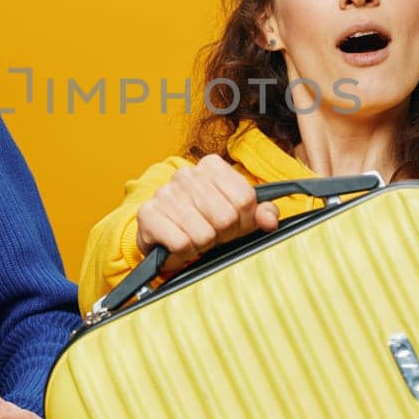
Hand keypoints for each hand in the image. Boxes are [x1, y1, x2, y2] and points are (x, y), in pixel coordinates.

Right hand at [134, 155, 279, 275]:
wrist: (163, 234)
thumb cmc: (204, 221)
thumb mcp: (238, 214)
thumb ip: (262, 213)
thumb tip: (270, 220)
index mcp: (211, 166)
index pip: (244, 198)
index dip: (244, 220)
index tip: (233, 224)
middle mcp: (186, 174)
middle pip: (226, 218)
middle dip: (223, 234)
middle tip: (212, 233)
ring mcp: (165, 193)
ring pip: (204, 234)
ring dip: (202, 244)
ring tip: (194, 238)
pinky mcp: (148, 214)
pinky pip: (181, 244)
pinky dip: (183, 252)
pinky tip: (178, 243)